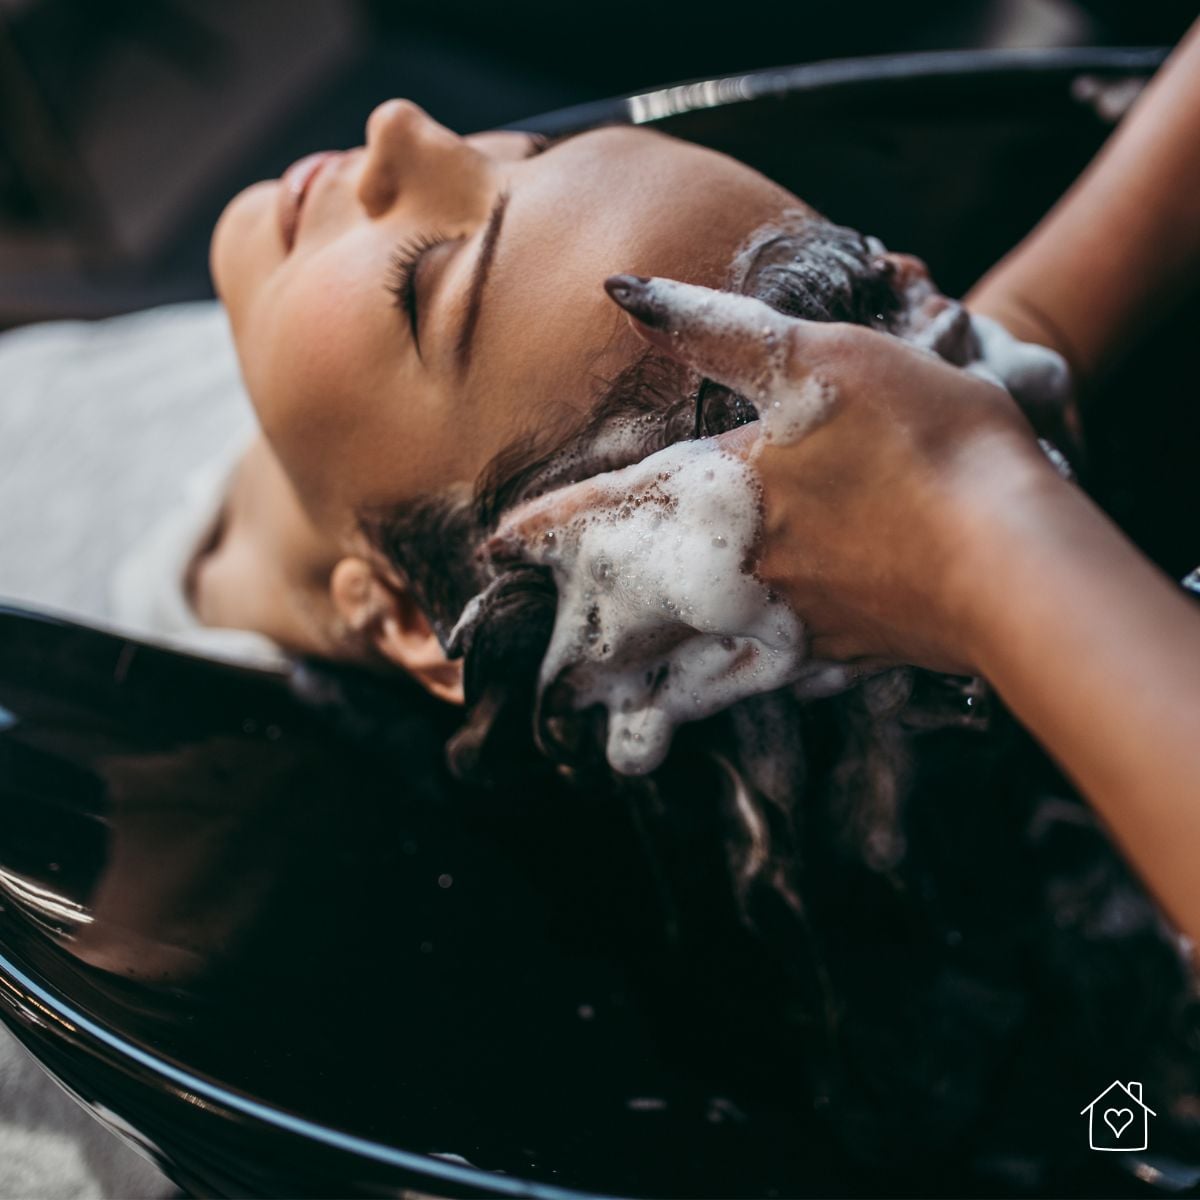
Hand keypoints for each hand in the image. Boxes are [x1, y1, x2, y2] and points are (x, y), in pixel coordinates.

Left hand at [494, 276, 1062, 676]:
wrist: (1012, 553)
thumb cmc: (917, 441)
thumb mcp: (815, 357)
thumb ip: (715, 326)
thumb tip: (622, 292)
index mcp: (724, 495)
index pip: (610, 510)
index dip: (548, 527)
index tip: (496, 551)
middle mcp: (741, 571)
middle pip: (640, 610)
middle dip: (586, 638)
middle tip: (546, 673)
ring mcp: (793, 622)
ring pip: (697, 667)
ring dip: (646, 689)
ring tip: (612, 718)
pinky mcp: (846, 652)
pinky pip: (770, 685)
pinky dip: (733, 703)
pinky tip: (731, 709)